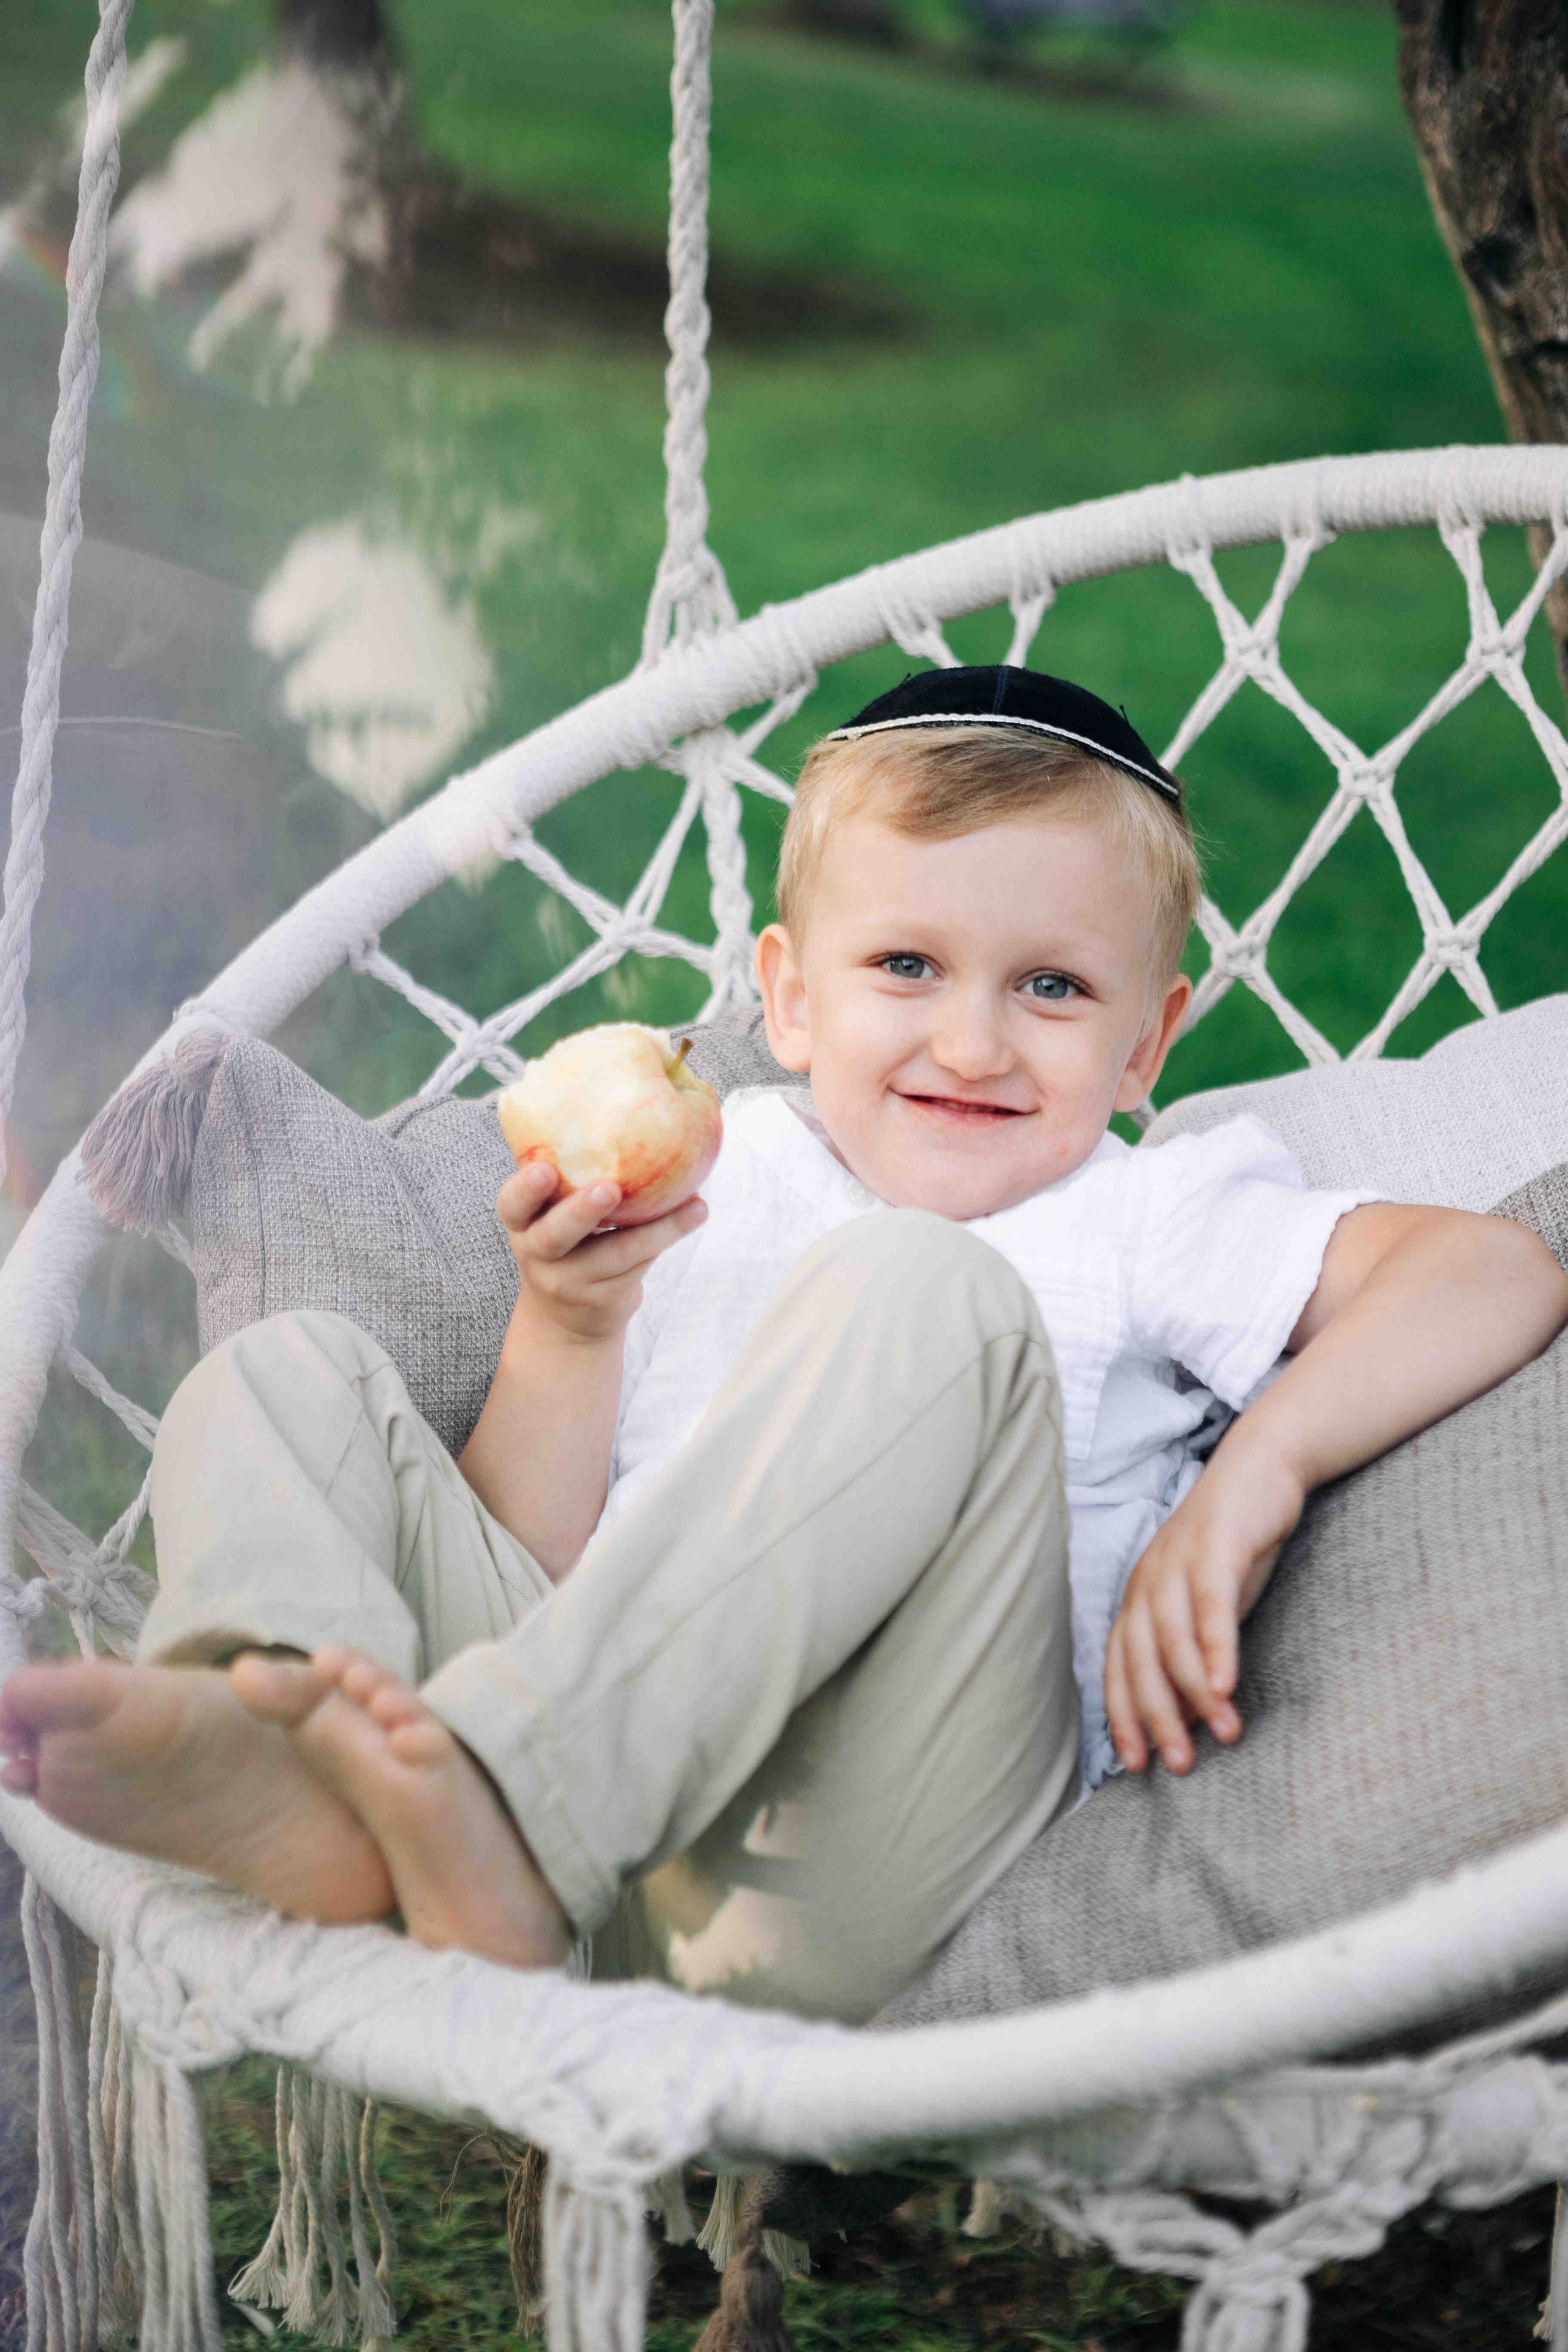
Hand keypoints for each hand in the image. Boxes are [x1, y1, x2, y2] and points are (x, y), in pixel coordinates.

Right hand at [498, 1162, 706, 1343]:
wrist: (567, 1322)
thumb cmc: (568, 1243)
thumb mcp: (553, 1215)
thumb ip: (572, 1179)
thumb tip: (632, 1108)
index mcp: (522, 1223)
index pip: (512, 1205)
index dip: (525, 1189)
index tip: (545, 1169)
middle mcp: (538, 1255)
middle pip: (554, 1236)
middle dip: (580, 1211)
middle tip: (609, 1188)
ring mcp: (569, 1283)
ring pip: (615, 1254)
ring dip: (657, 1229)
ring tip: (695, 1205)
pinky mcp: (603, 1301)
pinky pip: (638, 1267)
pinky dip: (666, 1238)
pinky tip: (694, 1214)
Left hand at [1104, 1438, 1304, 1775]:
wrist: (1261, 1468)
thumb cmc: (1235, 1548)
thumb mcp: (1209, 1607)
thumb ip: (1195, 1655)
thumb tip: (1195, 1718)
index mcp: (1139, 1598)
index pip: (1119, 1667)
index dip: (1123, 1717)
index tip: (1137, 1765)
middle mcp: (1147, 1581)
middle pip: (1140, 1660)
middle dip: (1156, 1717)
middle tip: (1180, 1764)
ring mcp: (1177, 1562)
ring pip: (1172, 1639)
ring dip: (1196, 1691)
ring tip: (1225, 1733)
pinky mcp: (1215, 1547)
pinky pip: (1210, 1605)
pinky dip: (1215, 1647)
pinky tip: (1227, 1684)